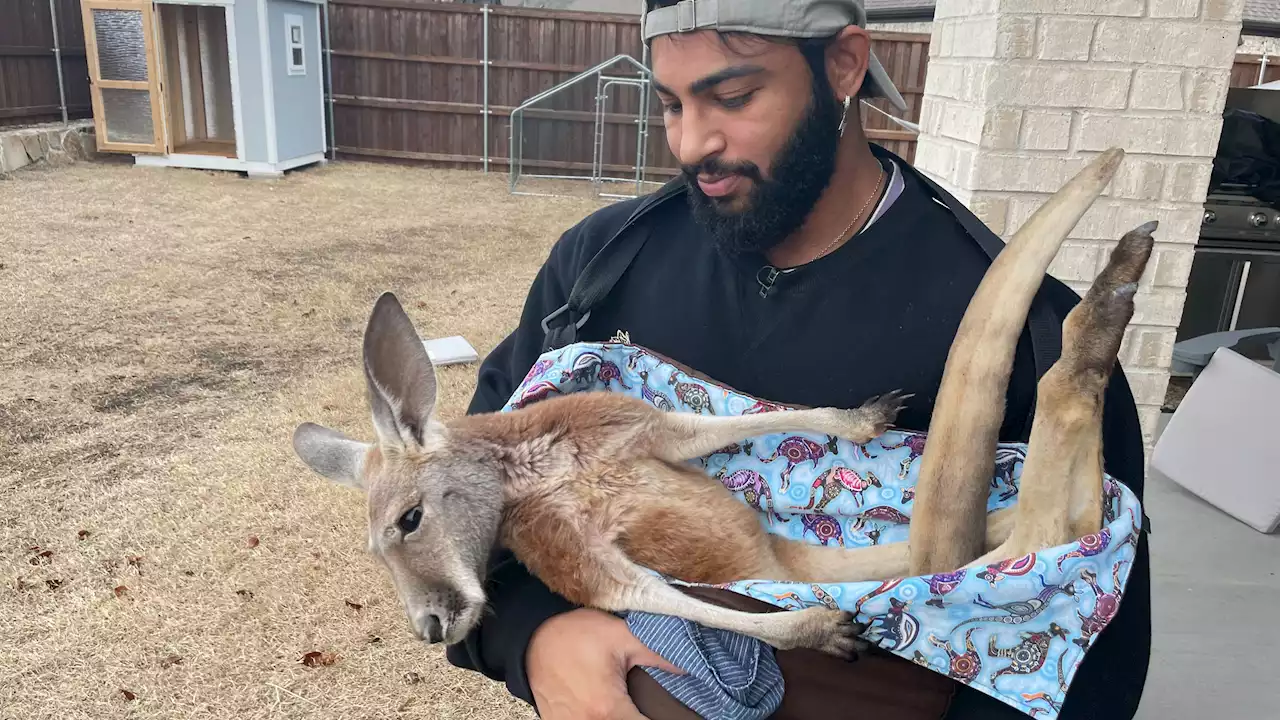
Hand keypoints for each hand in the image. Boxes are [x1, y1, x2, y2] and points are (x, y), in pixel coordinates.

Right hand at [526, 608, 684, 719]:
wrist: (530, 638)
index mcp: (609, 710)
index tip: (676, 714)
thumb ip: (659, 653)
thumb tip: (693, 668)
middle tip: (654, 708)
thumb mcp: (621, 635)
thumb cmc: (573, 634)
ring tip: (636, 708)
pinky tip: (615, 709)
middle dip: (644, 719)